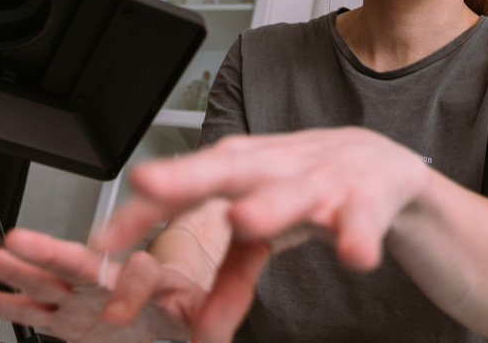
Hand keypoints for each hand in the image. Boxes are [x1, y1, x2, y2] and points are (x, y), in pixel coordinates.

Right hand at [0, 228, 202, 342]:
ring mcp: (80, 298)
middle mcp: (107, 282)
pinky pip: (25, 310)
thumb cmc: (182, 305)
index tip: (119, 313)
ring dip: (9, 268)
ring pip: (41, 280)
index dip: (130, 287)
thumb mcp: (202, 310)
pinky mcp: (62, 316)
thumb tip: (223, 315)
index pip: (139, 275)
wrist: (170, 312)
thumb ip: (207, 310)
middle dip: (46, 252)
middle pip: (75, 263)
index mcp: (148, 278)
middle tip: (17, 239)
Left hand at [91, 128, 429, 341]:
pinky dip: (357, 237)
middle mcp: (272, 168)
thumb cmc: (305, 188)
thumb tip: (200, 333)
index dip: (143, 210)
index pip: (180, 186)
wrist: (383, 163)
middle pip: (224, 172)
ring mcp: (320, 181)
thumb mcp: (263, 233)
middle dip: (185, 179)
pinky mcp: (366, 201)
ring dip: (267, 206)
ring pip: (290, 192)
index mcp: (238, 170)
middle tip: (148, 184)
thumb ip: (230, 278)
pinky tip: (354, 257)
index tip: (105, 238)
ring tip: (244, 219)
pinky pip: (360, 222)